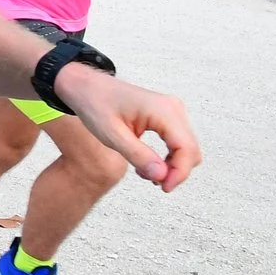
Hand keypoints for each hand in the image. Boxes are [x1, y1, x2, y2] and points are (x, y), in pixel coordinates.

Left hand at [55, 68, 201, 191]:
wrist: (85, 86)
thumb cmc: (95, 105)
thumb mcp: (112, 135)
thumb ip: (138, 155)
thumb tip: (162, 176)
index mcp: (163, 110)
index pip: (186, 148)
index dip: (180, 173)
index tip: (163, 188)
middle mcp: (173, 108)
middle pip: (190, 150)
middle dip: (175, 171)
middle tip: (152, 182)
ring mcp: (171, 111)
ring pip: (186, 148)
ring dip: (170, 166)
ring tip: (144, 172)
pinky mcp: (166, 116)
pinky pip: (176, 142)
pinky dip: (166, 157)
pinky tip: (146, 163)